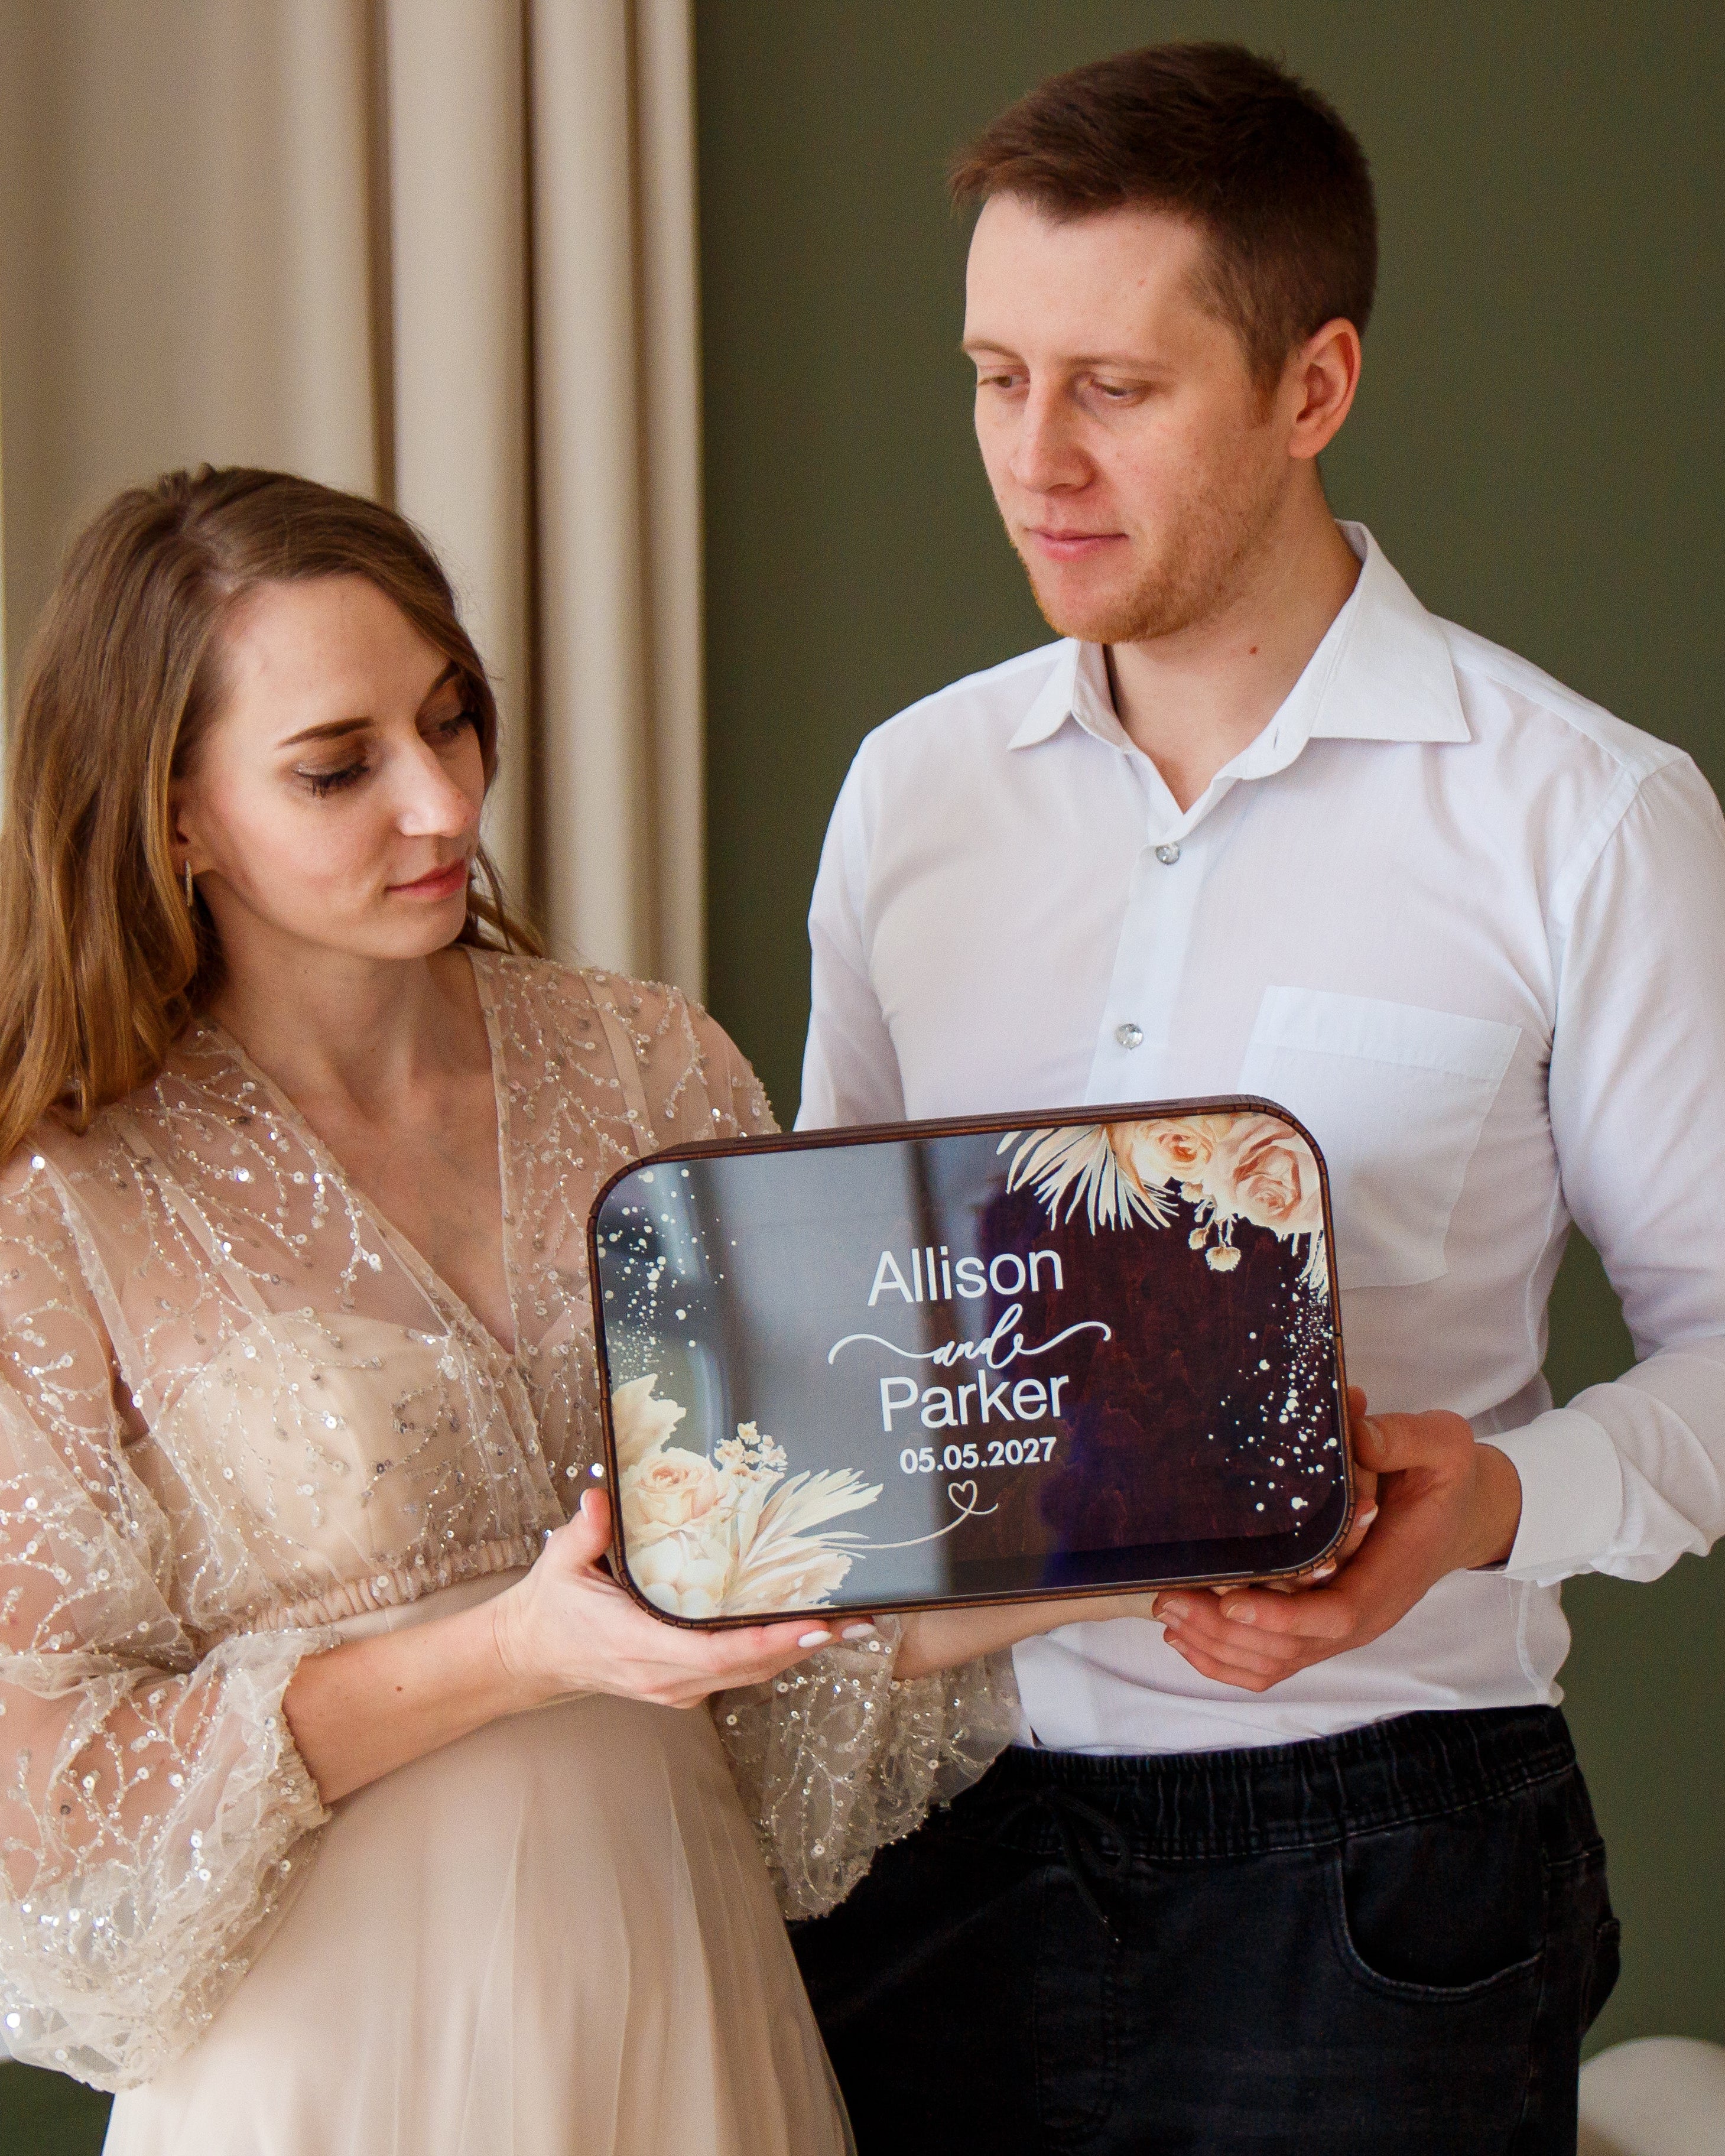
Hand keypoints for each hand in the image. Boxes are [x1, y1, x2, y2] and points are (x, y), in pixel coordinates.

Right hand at [491, 1488, 852, 1709]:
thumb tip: (601, 1497)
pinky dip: (771, 1653)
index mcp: (636, 1645)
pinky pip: (735, 1674)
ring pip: (746, 1674)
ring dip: (794, 1650)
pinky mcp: (680, 1686)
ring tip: (844, 1624)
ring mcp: (674, 1687)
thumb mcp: (561, 1562)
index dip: (766, 1642)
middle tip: (852, 1619)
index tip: (810, 1625)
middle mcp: (663, 1675)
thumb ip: (586, 1531)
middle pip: (745, 1668)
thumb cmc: (552, 1608)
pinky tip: (802, 1632)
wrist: (532, 1657)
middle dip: (800, 1644)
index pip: (713, 1653)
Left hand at [1151, 1396, 1521, 1691]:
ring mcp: (1338, 1626)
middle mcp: (1359, 1615)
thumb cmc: (1448, 1480)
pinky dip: (1225, 1658)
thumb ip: (1404, 1439)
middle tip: (1169, 1595)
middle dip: (1225, 1631)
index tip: (1230, 1599)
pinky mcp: (1319, 1624)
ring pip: (1273, 1662)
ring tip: (1165, 1609)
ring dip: (1216, 1646)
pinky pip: (1272, 1660)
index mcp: (1386, 1579)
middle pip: (1288, 1649)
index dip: (1281, 1617)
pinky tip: (1184, 1635)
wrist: (1463, 1513)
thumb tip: (1356, 1432)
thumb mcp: (1442, 1445)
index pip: (1333, 1617)